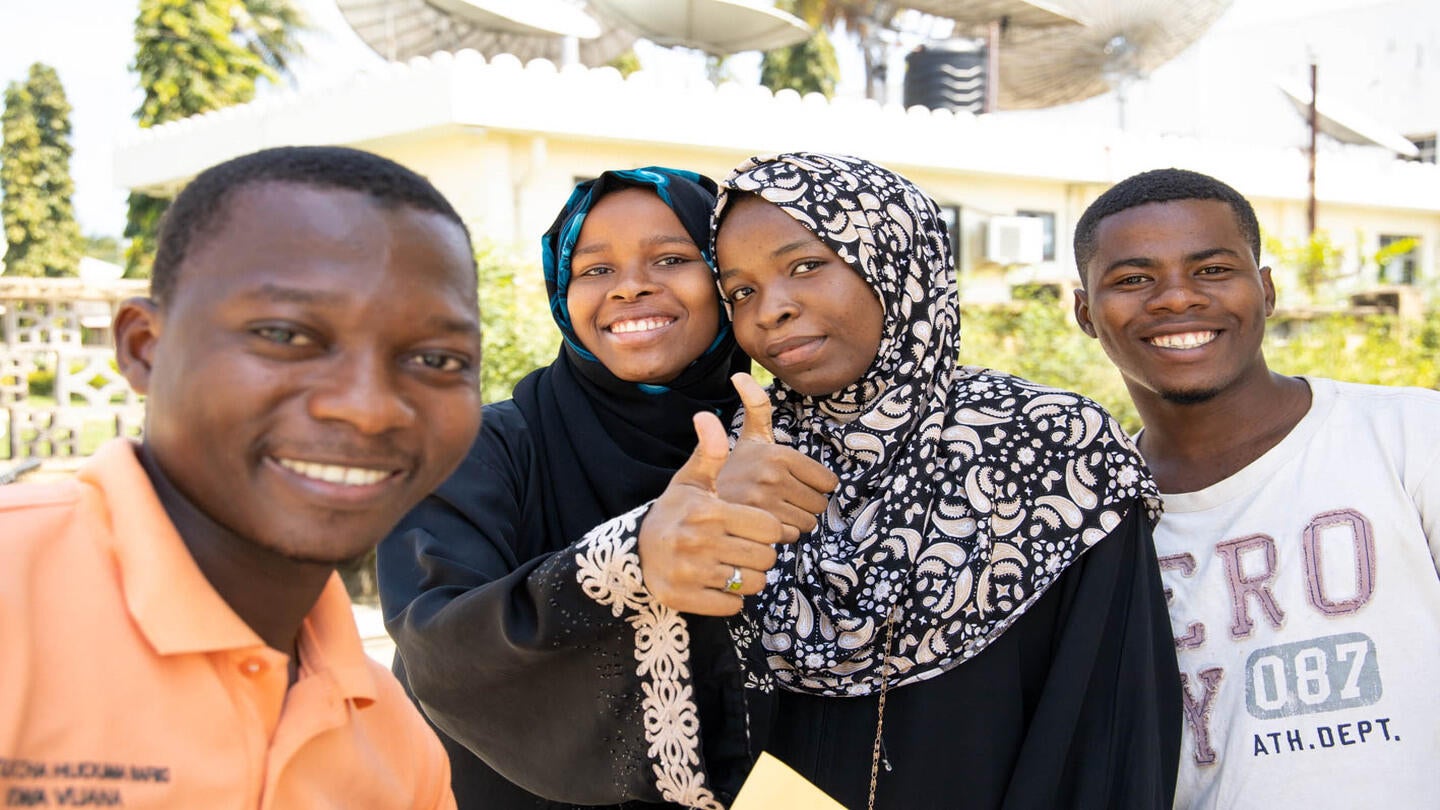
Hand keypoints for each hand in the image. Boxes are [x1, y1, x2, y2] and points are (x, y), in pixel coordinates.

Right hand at [638, 410, 784, 615]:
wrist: (635, 551)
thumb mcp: (691, 481)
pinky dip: (730, 597)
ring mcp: (693, 573)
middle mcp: (700, 542)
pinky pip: (733, 605)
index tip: (750, 527)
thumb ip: (710, 451)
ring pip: (753, 583)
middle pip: (766, 557)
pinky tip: (716, 582)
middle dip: (759, 554)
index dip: (766, 529)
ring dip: (747, 577)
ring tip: (731, 564)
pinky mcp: (686, 599)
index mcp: (710, 511)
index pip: (770, 528)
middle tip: (742, 548)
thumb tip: (707, 415)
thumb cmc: (675, 511)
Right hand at [716, 372, 837, 542]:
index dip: (812, 485)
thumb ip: (756, 408)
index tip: (791, 484)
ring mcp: (765, 506)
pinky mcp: (758, 530)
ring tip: (770, 513)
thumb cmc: (731, 472)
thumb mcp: (747, 439)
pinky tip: (761, 527)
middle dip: (803, 506)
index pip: (828, 482)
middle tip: (779, 501)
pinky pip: (791, 539)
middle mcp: (772, 478)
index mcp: (778, 455)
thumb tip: (740, 375)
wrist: (694, 507)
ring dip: (793, 523)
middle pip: (819, 505)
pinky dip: (780, 538)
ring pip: (807, 525)